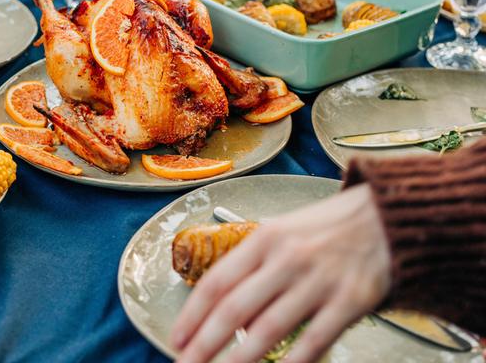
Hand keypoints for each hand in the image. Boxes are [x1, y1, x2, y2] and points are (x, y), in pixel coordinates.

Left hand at [172, 184, 391, 362]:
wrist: (389, 217)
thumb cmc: (330, 227)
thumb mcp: (285, 233)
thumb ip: (256, 268)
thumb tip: (232, 314)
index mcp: (265, 239)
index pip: (217, 281)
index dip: (192, 315)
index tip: (176, 339)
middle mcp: (287, 259)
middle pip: (234, 308)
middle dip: (205, 343)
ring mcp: (318, 281)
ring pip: (268, 328)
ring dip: (240, 359)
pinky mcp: (349, 301)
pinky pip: (314, 340)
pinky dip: (293, 362)